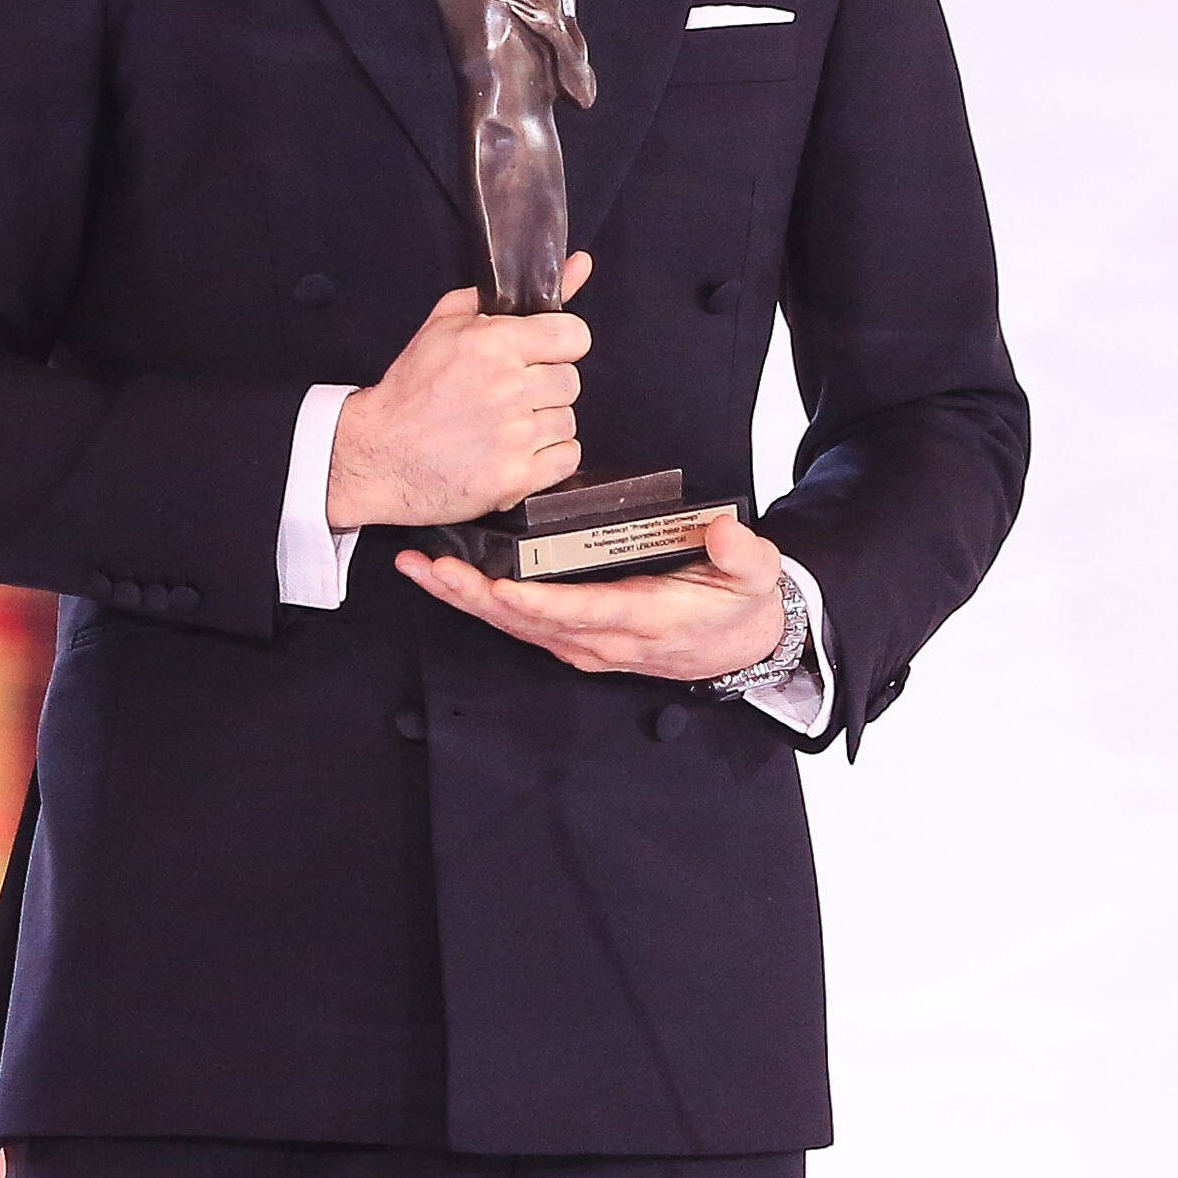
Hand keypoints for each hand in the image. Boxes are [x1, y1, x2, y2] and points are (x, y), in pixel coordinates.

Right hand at [326, 253, 592, 529]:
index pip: (575, 337)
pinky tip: (515, 450)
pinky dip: (547, 456)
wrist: (378, 453)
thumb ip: (515, 293)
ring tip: (506, 423)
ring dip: (544, 422)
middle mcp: (508, 388)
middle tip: (509, 393)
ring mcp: (514, 436)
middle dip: (544, 385)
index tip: (540, 354)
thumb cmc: (411, 388)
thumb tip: (580, 265)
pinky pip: (567, 457)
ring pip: (568, 420)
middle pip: (570, 381)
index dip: (559, 345)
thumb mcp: (448, 322)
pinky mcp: (516, 477)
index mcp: (494, 344)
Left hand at [393, 508, 788, 682]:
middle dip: (475, 598)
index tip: (500, 588)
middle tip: (432, 570)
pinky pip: (520, 627)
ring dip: (466, 600)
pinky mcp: (575, 639)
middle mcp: (606, 637)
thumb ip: (742, 554)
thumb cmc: (738, 604)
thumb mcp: (756, 575)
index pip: (583, 612)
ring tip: (421, 570)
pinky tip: (448, 582)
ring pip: (515, 627)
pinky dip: (480, 606)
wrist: (742, 645)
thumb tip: (720, 532)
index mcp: (647, 617)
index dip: (539, 604)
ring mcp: (586, 642)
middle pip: (530, 623)